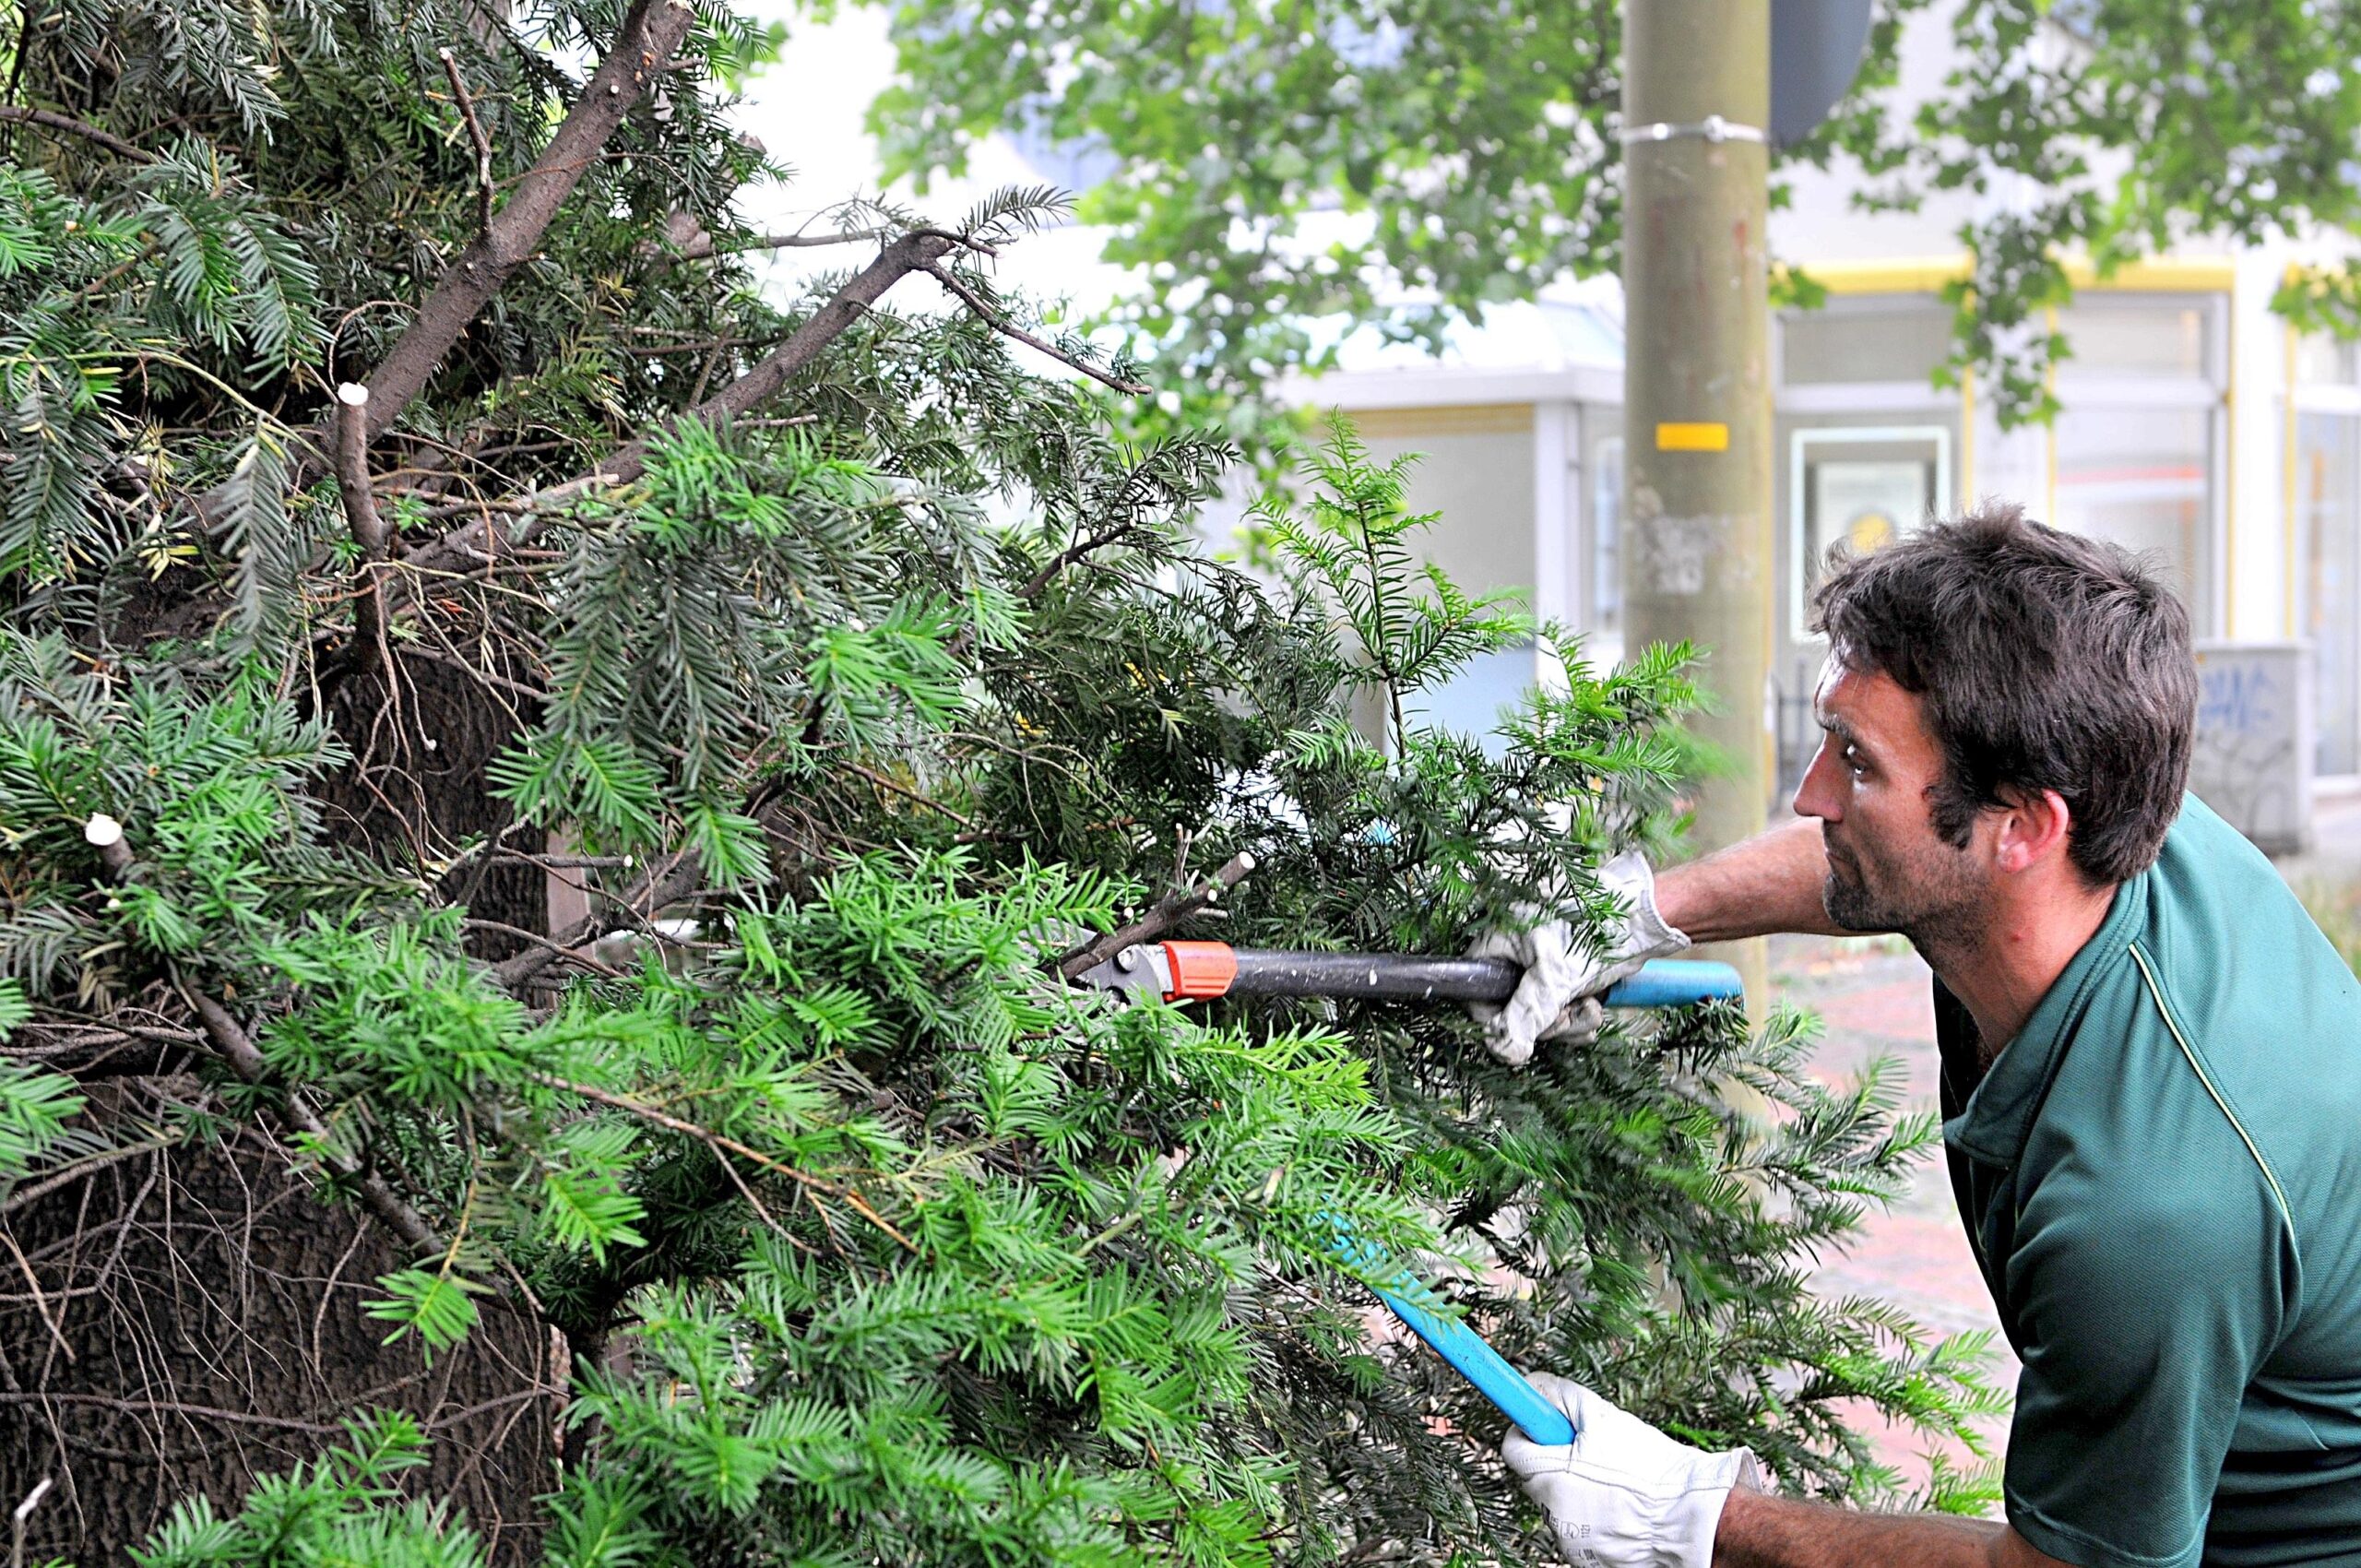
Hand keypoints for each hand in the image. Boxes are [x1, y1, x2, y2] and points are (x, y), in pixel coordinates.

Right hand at [1466, 850, 1689, 1064]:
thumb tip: (1505, 1051)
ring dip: (1566, 1021)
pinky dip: (1577, 1015)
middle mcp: (1517, 950)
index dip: (1496, 1016)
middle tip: (1566, 1018)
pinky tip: (1595, 1009)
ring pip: (1540, 1010)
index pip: (1477, 988)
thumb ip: (1526, 1015)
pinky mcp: (1566, 972)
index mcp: (1501, 938)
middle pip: (1512, 1005)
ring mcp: (1542, 962)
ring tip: (1590, 1009)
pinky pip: (1560, 1006)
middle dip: (1543, 1020)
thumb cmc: (1597, 932)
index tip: (1522, 1030)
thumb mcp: (1556, 977)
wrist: (1646, 916)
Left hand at [1502, 1371, 1759, 1567]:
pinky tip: (1619, 1506)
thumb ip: (1559, 1395)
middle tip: (1591, 1452)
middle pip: (1535, 1476)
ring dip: (1574, 1490)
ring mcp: (1569, 1539)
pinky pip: (1578, 1529)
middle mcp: (1552, 1512)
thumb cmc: (1648, 1466)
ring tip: (1613, 1481)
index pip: (1513, 1449)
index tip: (1545, 1425)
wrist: (1688, 1515)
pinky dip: (1591, 1517)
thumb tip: (1532, 1384)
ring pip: (1558, 1503)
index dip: (1529, 1430)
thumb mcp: (1602, 1416)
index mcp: (1549, 1474)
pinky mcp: (1587, 1558)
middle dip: (1555, 1461)